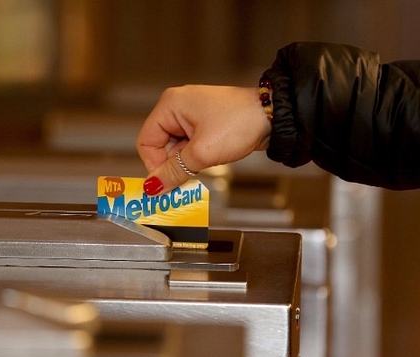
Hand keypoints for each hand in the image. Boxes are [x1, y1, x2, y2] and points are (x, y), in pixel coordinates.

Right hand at [135, 85, 271, 194]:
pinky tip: (209, 160)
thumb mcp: (203, 153)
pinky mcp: (205, 124)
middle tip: (187, 179)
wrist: (273, 116)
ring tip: (205, 163)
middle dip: (173, 165)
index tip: (164, 184)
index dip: (154, 165)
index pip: (146, 141)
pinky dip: (196, 158)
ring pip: (176, 149)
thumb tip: (153, 187)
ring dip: (187, 162)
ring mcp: (192, 115)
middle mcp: (178, 107)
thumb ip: (174, 172)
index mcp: (170, 105)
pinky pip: (190, 146)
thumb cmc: (240, 122)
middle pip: (160, 146)